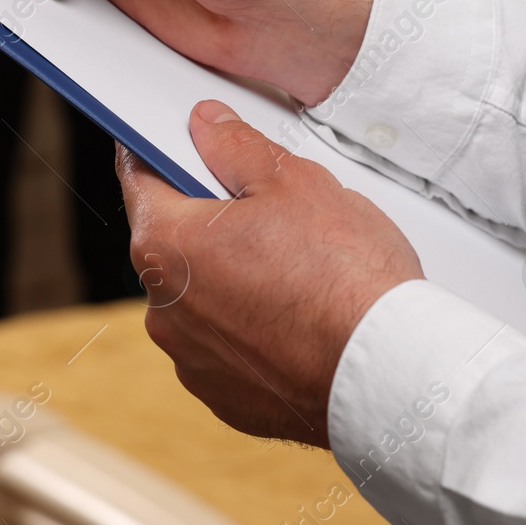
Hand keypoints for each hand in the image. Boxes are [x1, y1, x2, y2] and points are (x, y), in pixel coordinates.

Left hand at [119, 100, 424, 445]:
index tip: (181, 142)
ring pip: (205, 298)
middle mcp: (164, 310)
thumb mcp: (295, 183)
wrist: (386, 372)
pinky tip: (302, 317)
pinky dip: (256, 329)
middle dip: (215, 221)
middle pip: (176, 242)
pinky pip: (231, 346)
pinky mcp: (226, 398)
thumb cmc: (344, 279)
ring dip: (236, 279)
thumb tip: (208, 126)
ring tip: (301, 271)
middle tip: (274, 210)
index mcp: (166, 245)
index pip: (139, 177)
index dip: (162, 150)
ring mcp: (192, 360)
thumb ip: (237, 147)